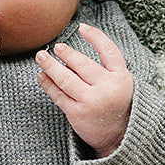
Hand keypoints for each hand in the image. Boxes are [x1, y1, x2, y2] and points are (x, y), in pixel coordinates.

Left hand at [36, 23, 134, 158]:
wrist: (120, 137)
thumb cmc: (118, 106)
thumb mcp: (122, 84)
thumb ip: (106, 69)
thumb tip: (71, 56)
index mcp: (121, 77)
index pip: (109, 50)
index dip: (95, 37)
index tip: (82, 27)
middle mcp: (106, 88)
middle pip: (82, 64)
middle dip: (66, 53)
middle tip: (56, 48)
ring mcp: (91, 101)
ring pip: (66, 78)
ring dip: (51, 65)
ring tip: (41, 57)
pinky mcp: (77, 113)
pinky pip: (58, 94)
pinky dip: (48, 84)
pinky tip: (42, 76)